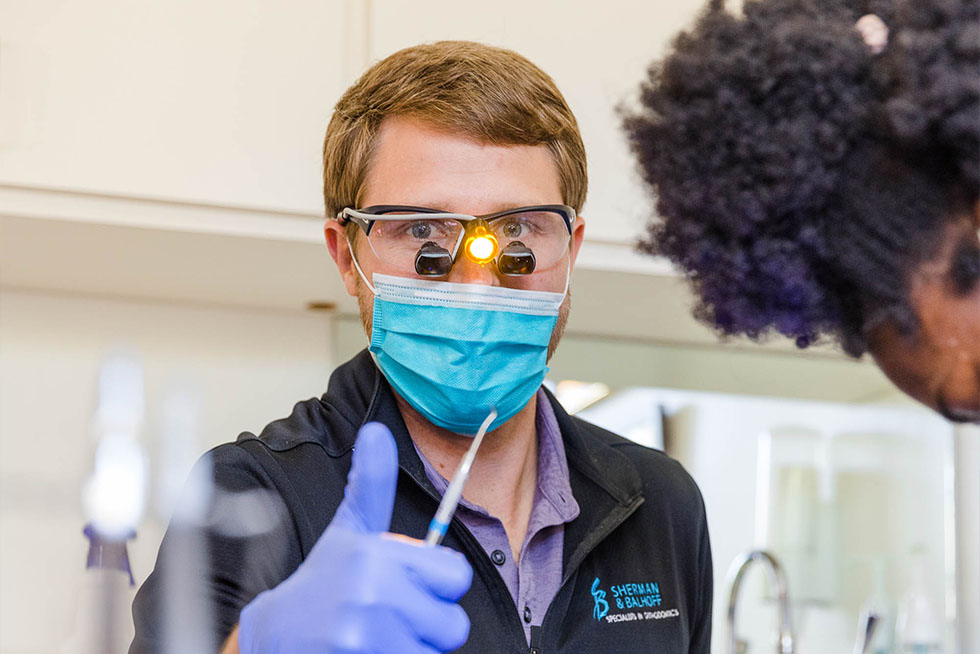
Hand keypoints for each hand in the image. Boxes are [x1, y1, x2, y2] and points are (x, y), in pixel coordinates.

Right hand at [237, 422, 472, 653]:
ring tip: (380, 635)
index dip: (437, 582)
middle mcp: (374, 594)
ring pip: (435, 652)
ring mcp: (367, 639)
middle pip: (453, 623)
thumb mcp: (350, 531)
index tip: (408, 583)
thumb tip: (376, 432)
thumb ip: (373, 484)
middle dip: (427, 623)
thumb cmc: (324, 583)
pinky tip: (371, 652)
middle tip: (391, 615)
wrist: (276, 636)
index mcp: (377, 554)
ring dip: (412, 647)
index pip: (456, 575)